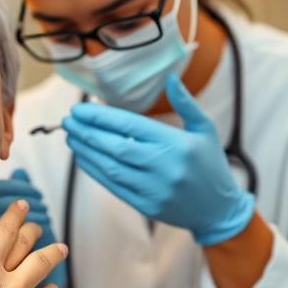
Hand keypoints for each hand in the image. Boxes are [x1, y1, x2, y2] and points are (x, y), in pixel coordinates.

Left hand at [61, 73, 254, 245]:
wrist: (219, 210)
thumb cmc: (210, 165)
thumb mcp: (204, 128)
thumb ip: (185, 102)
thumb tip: (169, 77)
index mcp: (176, 143)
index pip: (130, 126)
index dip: (101, 117)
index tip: (80, 109)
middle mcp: (163, 166)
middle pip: (115, 146)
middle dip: (87, 132)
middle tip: (68, 121)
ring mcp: (154, 188)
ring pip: (111, 168)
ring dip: (86, 151)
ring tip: (71, 137)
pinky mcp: (146, 206)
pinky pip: (114, 187)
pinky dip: (95, 172)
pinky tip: (83, 158)